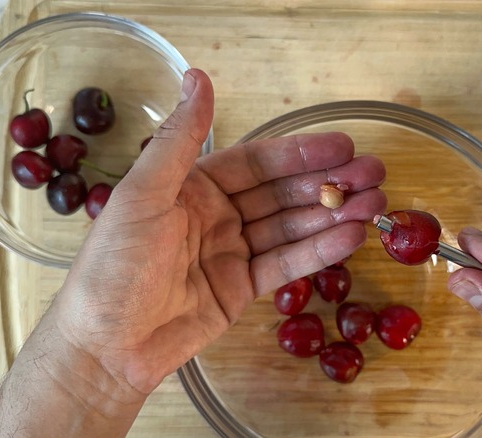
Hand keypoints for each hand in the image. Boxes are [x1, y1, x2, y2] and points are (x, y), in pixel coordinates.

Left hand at [49, 69, 386, 395]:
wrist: (105, 348)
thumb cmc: (113, 268)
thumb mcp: (143, 196)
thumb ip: (179, 140)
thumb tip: (198, 77)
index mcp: (192, 188)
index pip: (257, 163)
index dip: (299, 154)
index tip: (341, 147)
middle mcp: (217, 215)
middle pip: (282, 193)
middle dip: (328, 184)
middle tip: (374, 174)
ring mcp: (233, 253)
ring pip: (291, 227)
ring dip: (333, 215)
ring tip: (376, 205)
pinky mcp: (243, 289)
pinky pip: (286, 264)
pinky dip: (319, 251)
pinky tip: (351, 238)